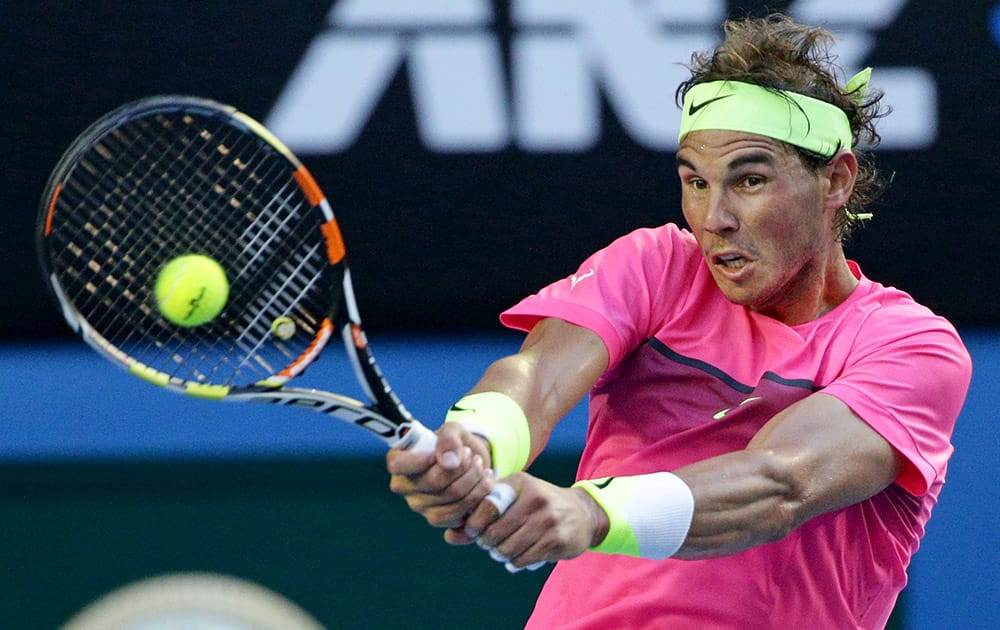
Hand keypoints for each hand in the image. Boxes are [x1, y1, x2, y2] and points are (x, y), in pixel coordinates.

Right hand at [386, 422, 493, 528]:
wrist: (469, 461)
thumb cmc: (454, 443)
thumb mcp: (453, 431)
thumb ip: (449, 440)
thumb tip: (449, 462)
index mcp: (399, 461)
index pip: (398, 465)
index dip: (421, 459)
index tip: (439, 451)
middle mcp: (404, 486)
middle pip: (434, 481)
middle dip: (461, 465)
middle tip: (471, 454)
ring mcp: (419, 506)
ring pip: (452, 496)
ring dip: (474, 478)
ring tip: (479, 464)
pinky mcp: (437, 519)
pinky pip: (460, 512)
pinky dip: (479, 494)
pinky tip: (484, 480)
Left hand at [450, 473, 608, 569]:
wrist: (582, 513)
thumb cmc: (537, 505)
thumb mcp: (513, 499)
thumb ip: (480, 514)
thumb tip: (449, 536)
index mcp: (520, 483)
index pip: (486, 506)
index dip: (474, 523)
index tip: (474, 531)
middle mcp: (535, 499)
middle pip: (495, 532)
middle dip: (486, 542)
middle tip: (488, 544)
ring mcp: (548, 520)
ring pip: (508, 548)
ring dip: (500, 554)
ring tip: (501, 551)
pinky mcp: (557, 540)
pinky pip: (524, 559)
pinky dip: (514, 562)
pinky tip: (515, 558)